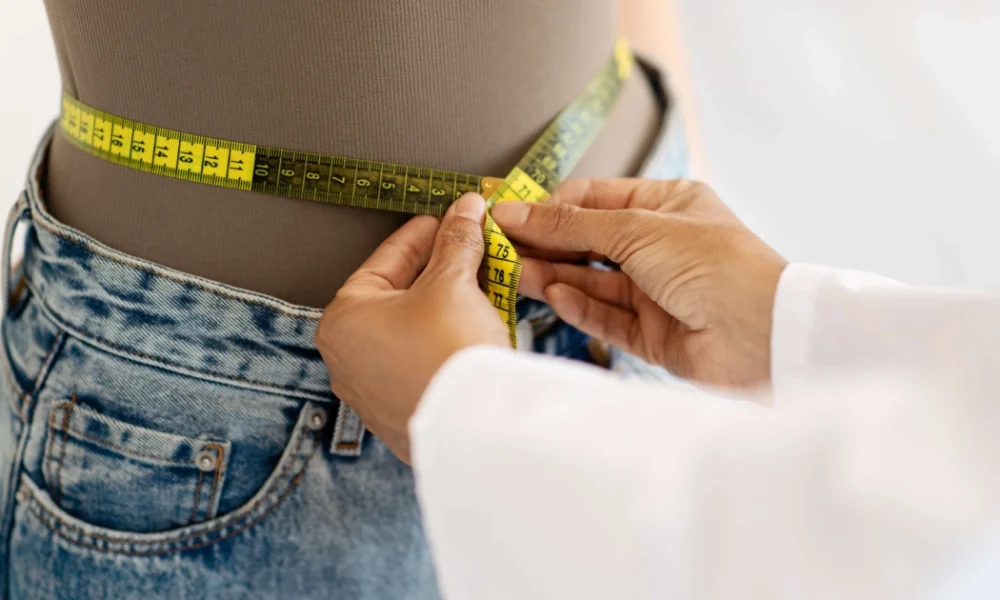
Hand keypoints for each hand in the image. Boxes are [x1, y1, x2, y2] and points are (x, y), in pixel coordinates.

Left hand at [316, 194, 507, 462]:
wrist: (479, 426)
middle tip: (466, 251)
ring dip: (444, 309)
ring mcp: (372, 395)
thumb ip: (457, 241)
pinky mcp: (403, 417)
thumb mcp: (453, 282)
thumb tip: (465, 210)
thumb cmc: (448, 352)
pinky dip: (444, 344)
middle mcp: (347, 361)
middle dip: (436, 273)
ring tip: (478, 289)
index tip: (443, 221)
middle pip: (396, 299)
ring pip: (410, 335)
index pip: (383, 262)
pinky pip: (421, 366)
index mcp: (342, 322)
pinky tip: (474, 331)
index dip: (419, 236)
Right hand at [491, 179, 786, 386]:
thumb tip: (515, 211)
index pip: (596, 199)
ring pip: (594, 282)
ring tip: (517, 275)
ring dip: (556, 277)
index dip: (551, 207)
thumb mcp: (637, 230)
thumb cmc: (717, 266)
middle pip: (590, 242)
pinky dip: (581, 308)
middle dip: (547, 244)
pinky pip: (608, 318)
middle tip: (502, 250)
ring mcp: (658, 292)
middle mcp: (663, 246)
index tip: (508, 216)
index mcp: (668, 206)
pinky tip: (555, 297)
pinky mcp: (655, 334)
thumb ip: (572, 224)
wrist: (765, 335)